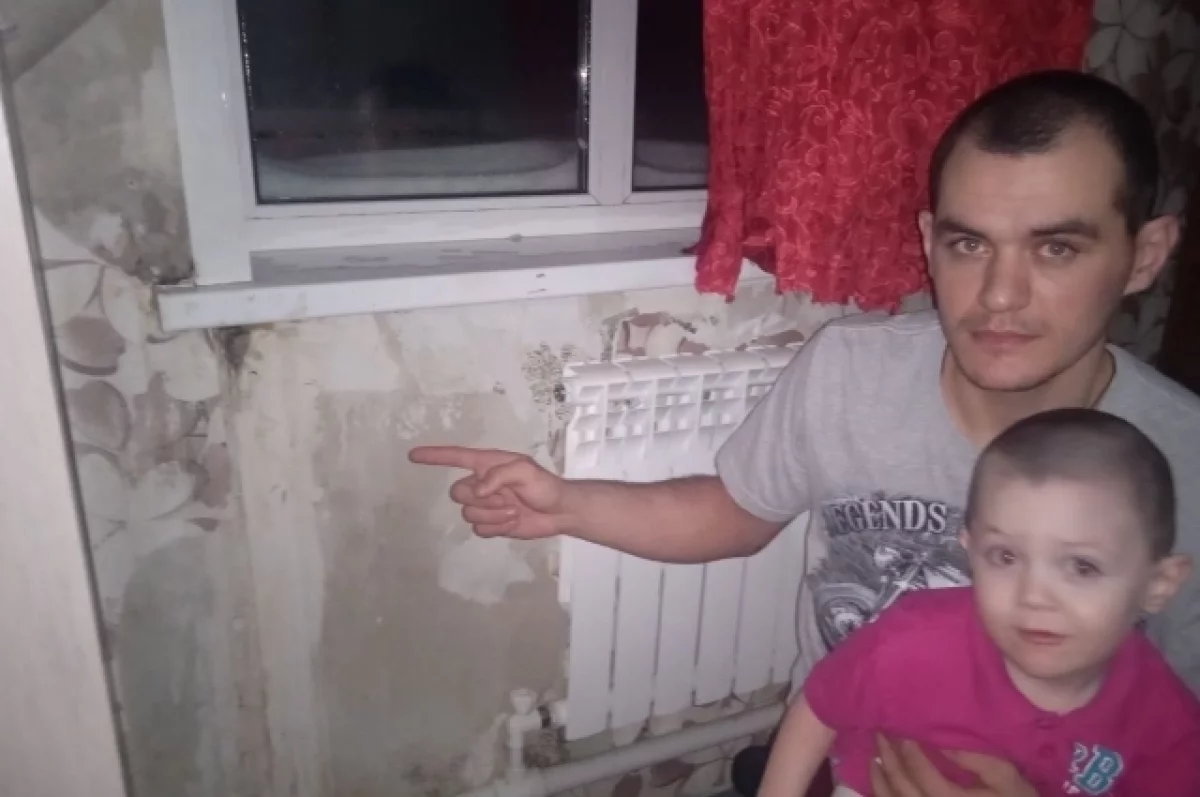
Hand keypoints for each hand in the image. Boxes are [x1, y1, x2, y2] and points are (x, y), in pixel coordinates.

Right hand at [409, 446, 569, 539]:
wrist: (558, 511)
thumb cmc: (543, 485)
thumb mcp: (525, 470)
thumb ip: (498, 475)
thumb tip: (478, 490)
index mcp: (487, 465)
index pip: (455, 458)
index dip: (434, 456)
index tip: (413, 455)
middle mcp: (482, 484)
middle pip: (458, 492)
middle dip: (481, 500)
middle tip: (506, 499)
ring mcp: (485, 505)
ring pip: (468, 514)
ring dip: (492, 515)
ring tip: (514, 511)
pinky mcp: (491, 524)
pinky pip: (478, 530)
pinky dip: (495, 528)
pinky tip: (511, 523)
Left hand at [870, 736, 1036, 796]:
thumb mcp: (1008, 779)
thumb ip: (978, 760)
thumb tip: (943, 739)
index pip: (922, 772)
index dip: (908, 748)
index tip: (900, 726)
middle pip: (903, 787)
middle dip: (889, 758)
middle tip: (880, 733)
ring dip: (880, 780)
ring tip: (875, 757)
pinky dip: (884, 796)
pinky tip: (881, 782)